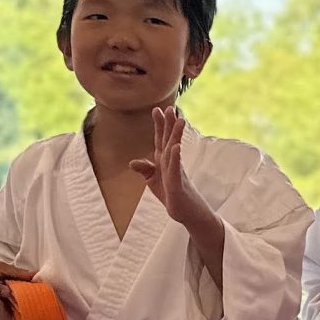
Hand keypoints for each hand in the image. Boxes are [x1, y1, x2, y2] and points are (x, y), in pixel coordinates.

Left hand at [128, 106, 209, 227]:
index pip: (161, 140)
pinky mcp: (177, 185)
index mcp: (164, 161)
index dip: (159, 125)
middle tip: (170, 107)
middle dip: (169, 124)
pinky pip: (176, 169)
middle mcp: (171, 163)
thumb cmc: (172, 195)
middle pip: (169, 140)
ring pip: (175, 150)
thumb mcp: (154, 181)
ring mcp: (176, 173)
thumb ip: (145, 170)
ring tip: (179, 120)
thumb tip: (133, 162)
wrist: (187, 213)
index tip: (157, 109)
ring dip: (176, 135)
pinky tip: (176, 147)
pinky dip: (175, 157)